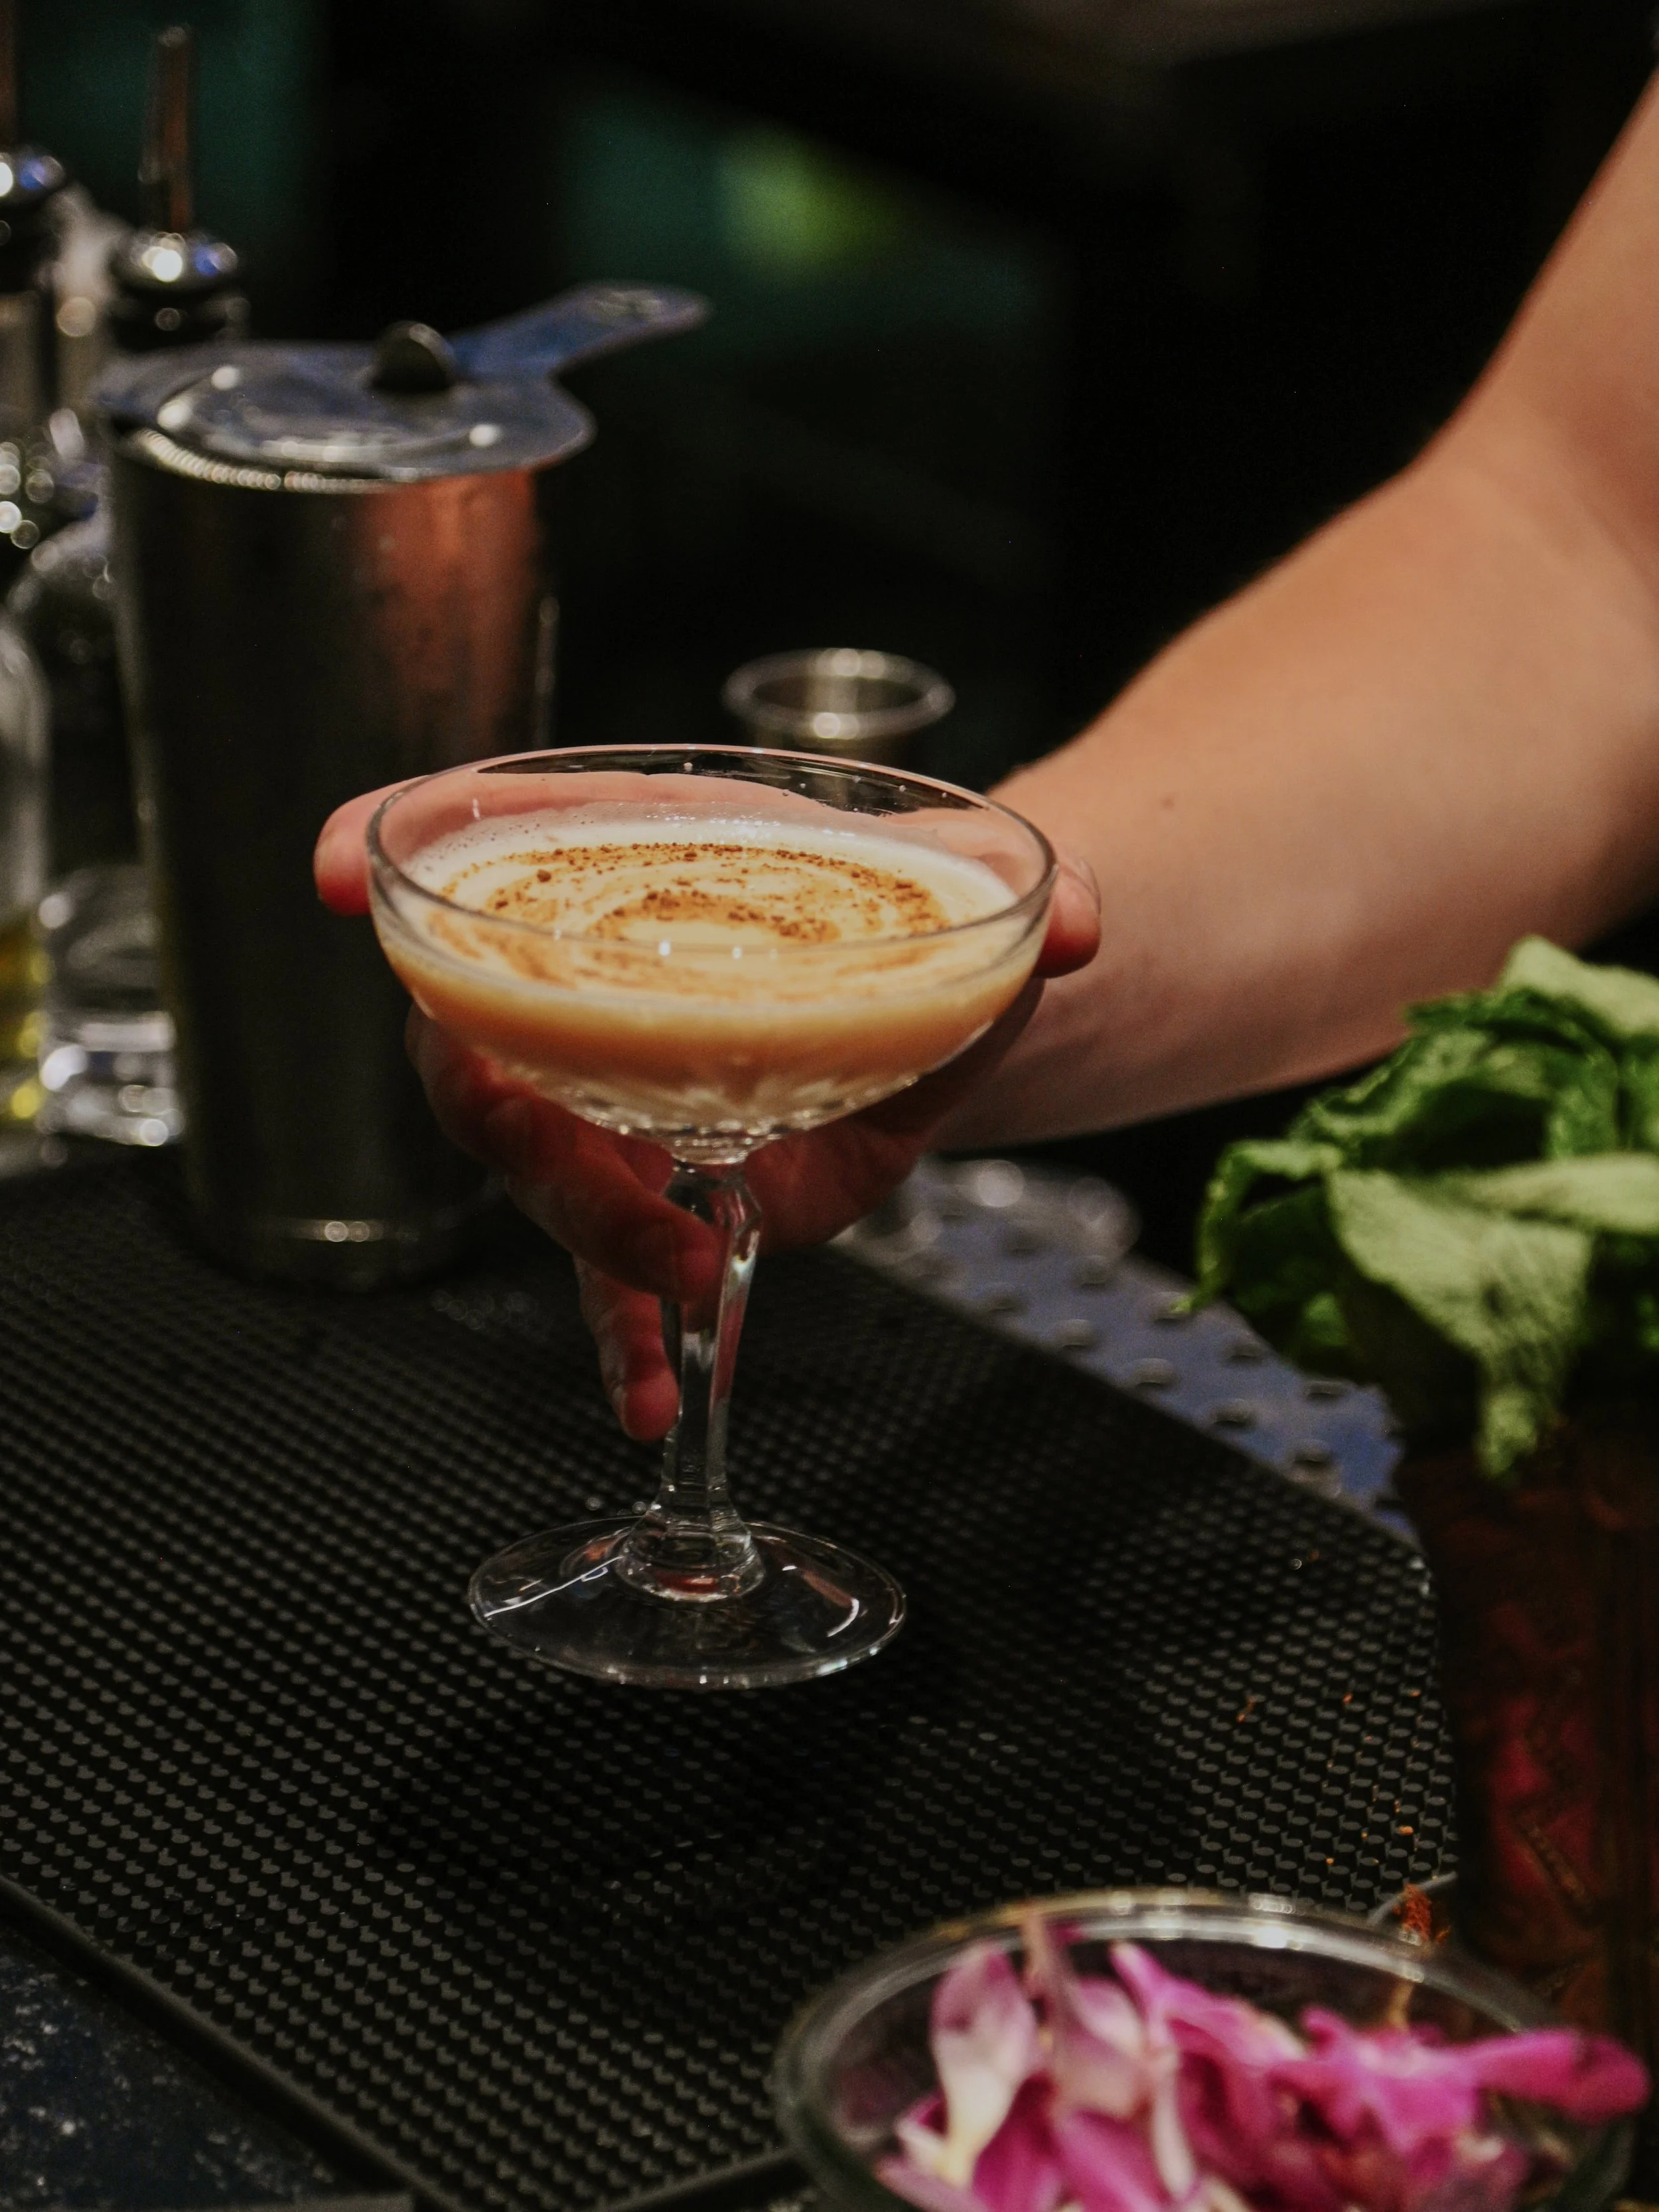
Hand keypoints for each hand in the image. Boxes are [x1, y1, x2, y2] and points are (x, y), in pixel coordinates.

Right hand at [316, 782, 1099, 1437]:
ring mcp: (605, 1101)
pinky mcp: (651, 1198)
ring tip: (683, 1279)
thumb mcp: (959, 903)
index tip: (342, 866)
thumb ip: (1024, 907)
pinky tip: (654, 1403)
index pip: (492, 837)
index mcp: (638, 868)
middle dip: (518, 1115)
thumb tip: (1087, 924)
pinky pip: (602, 1276)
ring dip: (594, 1231)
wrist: (931, 1009)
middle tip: (602, 1174)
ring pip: (536, 1169)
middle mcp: (589, 984)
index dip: (397, 847)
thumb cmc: (898, 919)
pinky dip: (624, 1339)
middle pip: (484, 1041)